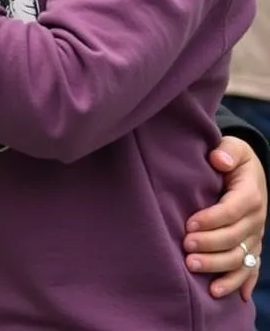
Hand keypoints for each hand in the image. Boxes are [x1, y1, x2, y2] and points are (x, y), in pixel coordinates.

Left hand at [183, 136, 265, 298]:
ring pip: (240, 257)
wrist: (250, 172)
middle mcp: (256, 219)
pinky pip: (251, 269)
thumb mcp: (233, 147)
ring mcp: (255, 236)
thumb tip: (218, 159)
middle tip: (185, 249)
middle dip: (210, 246)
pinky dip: (240, 282)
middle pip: (234, 238)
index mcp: (250, 194)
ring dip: (218, 267)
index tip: (188, 224)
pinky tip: (229, 295)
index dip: (211, 219)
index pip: (231, 211)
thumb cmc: (234, 158)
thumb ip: (226, 151)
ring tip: (193, 269)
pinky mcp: (252, 247)